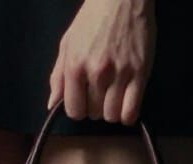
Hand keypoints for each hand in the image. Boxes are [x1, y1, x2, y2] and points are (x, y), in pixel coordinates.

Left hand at [47, 0, 155, 124]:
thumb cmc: (92, 19)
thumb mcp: (68, 43)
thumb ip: (58, 76)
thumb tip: (52, 105)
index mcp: (75, 66)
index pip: (74, 111)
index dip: (79, 109)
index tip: (84, 100)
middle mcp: (97, 72)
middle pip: (94, 114)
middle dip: (96, 107)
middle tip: (101, 91)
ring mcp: (120, 73)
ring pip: (112, 116)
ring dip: (112, 110)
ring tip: (114, 95)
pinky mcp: (140, 72)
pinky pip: (132, 111)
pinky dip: (128, 114)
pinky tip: (126, 102)